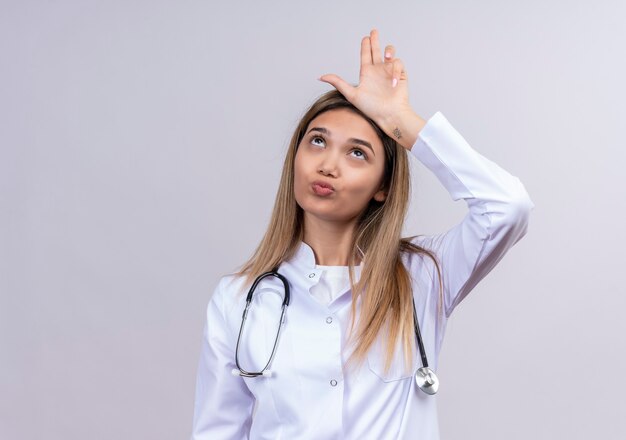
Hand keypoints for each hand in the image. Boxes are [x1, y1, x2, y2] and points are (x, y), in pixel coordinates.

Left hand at [318, 29, 424, 148]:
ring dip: (389, 50)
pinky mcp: (400, 74)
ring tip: (387, 55)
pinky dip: (395, 71)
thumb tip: (320, 76)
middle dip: (375, 40)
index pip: (365, 55)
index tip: (365, 37)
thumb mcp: (351, 94)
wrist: (389, 115)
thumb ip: (338, 83)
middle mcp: (378, 71)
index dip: (365, 45)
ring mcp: (389, 72)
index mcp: (367, 73)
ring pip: (390, 52)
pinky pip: (398, 64)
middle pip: (377, 50)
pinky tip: (392, 82)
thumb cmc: (371, 108)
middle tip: (373, 31)